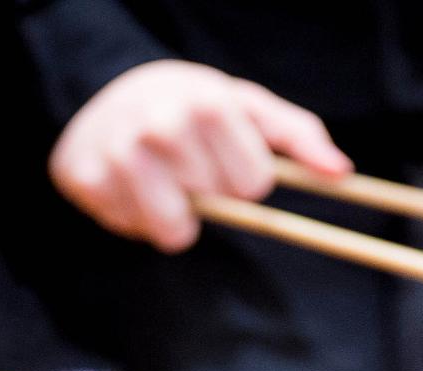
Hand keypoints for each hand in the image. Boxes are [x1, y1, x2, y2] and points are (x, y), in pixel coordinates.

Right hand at [49, 59, 352, 251]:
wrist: (104, 88)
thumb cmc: (191, 106)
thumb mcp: (246, 108)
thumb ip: (298, 137)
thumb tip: (341, 174)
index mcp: (206, 102)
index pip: (253, 184)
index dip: (245, 179)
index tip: (228, 157)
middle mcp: (158, 124)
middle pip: (214, 207)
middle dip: (210, 196)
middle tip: (190, 166)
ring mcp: (115, 151)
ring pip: (172, 231)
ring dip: (176, 219)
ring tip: (166, 184)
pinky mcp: (81, 176)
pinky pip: (128, 229)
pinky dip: (133, 217)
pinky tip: (129, 185)